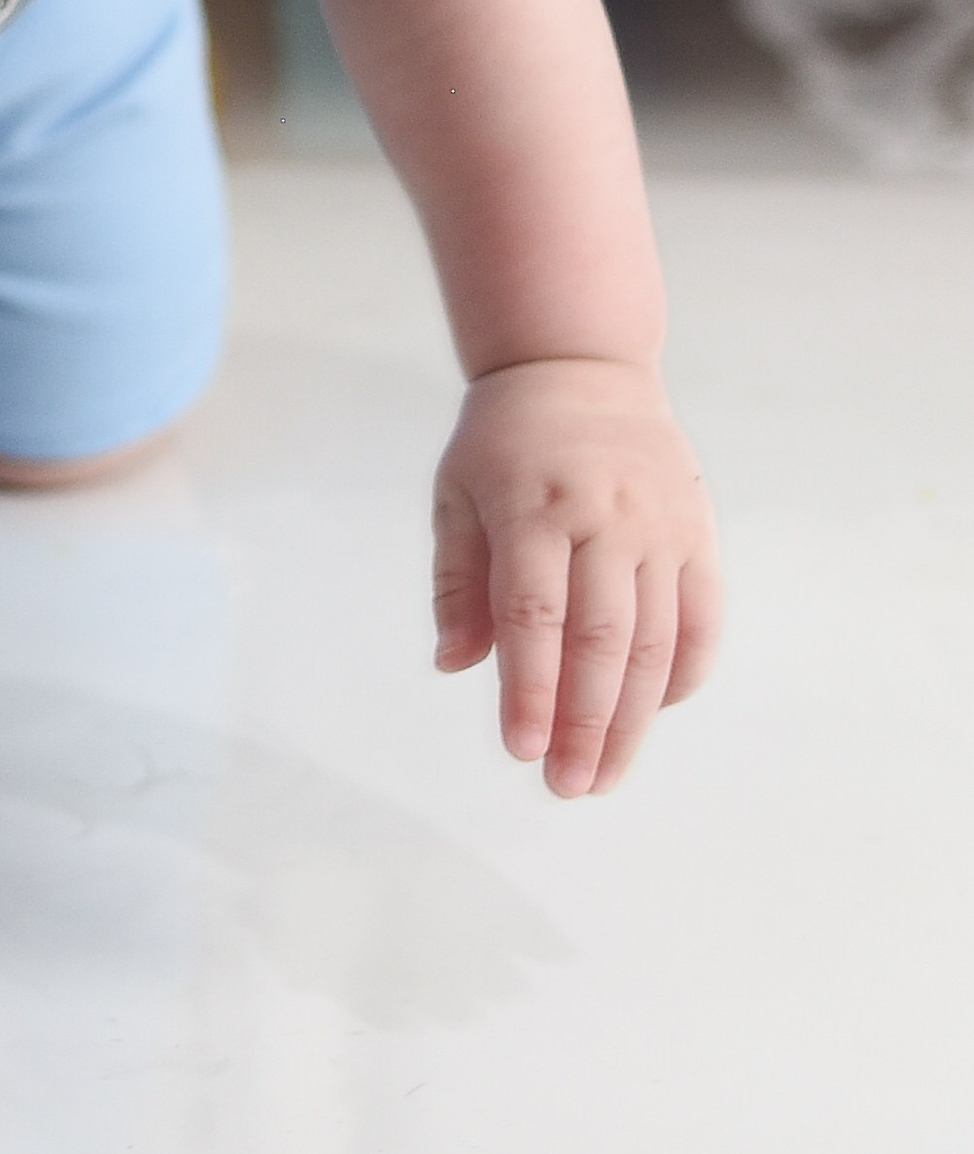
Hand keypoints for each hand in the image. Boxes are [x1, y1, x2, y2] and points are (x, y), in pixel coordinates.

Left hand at [432, 358, 721, 795]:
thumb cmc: (504, 443)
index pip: (533, 616)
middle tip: (567, 785)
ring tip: (604, 776)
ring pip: (655, 643)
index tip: (520, 749)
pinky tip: (651, 714)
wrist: (578, 368)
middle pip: (601, 641)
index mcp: (534, 505)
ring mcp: (659, 528)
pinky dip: (681, 677)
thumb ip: (456, 581)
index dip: (529, 688)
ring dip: (633, 721)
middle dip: (585, 724)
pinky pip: (700, 622)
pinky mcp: (696, 535)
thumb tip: (453, 665)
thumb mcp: (457, 494)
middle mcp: (605, 518)